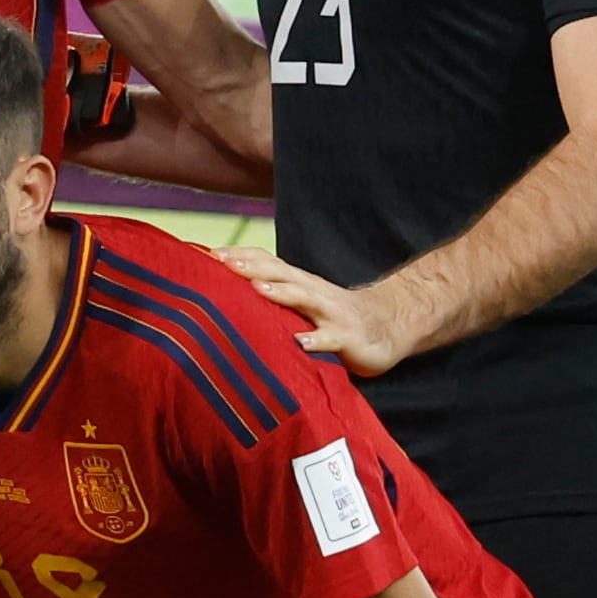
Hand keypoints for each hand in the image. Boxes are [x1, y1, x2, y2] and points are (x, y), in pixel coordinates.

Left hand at [228, 248, 418, 376]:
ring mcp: (331, 314)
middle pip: (281, 274)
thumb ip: (272, 297)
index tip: (206, 254)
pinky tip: (300, 343)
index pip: (267, 262)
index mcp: (299, 283)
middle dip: (252, 268)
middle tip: (222, 263)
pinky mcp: (348, 338)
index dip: (239, 257)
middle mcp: (313, 292)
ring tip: (257, 290)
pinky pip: (330, 339)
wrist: (390, 325)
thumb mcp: (301, 303)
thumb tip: (223, 296)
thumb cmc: (333, 316)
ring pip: (305, 299)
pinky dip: (315, 340)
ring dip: (281, 293)